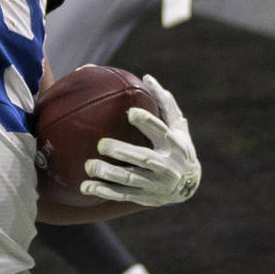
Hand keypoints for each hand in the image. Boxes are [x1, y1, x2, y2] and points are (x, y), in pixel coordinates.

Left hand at [80, 74, 200, 206]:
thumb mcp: (178, 127)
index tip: (131, 112)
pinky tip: (86, 186)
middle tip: (102, 144)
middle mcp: (166, 166)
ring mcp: (154, 184)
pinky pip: (122, 195)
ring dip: (109, 174)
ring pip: (130, 179)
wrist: (188, 188)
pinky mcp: (144, 196)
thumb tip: (147, 78)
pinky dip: (104, 191)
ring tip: (89, 166)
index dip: (147, 122)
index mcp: (173, 145)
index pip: (160, 131)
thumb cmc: (179, 148)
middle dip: (123, 152)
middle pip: (143, 159)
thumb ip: (164, 104)